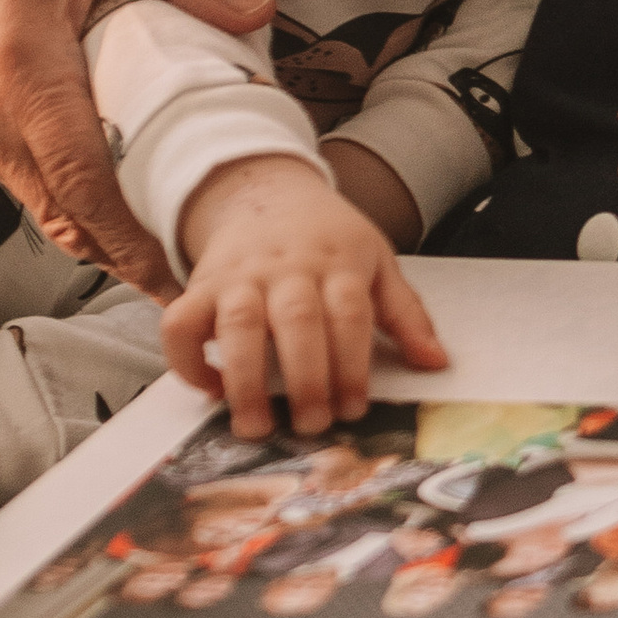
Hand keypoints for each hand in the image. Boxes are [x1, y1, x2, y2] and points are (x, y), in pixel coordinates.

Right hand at [0, 0, 274, 295]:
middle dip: (130, 249)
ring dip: (103, 224)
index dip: (136, 241)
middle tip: (204, 265)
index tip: (187, 274)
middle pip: (63, 212)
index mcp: (18, 69)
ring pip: (41, 199)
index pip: (83, 186)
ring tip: (177, 230)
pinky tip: (127, 180)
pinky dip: (74, 191)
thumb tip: (257, 13)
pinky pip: (24, 172)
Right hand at [164, 154, 448, 440]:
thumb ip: (405, 313)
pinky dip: (188, 360)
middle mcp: (287, 268)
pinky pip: (180, 322)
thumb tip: (436, 362)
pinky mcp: (201, 286)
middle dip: (305, 378)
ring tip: (256, 425)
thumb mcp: (376, 261)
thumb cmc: (328, 238)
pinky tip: (211, 388)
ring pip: (238, 323)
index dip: (352, 364)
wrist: (266, 192)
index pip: (349, 312)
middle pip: (297, 319)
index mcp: (338, 262)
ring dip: (246, 377)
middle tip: (312, 425)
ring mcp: (240, 276)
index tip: (354, 408)